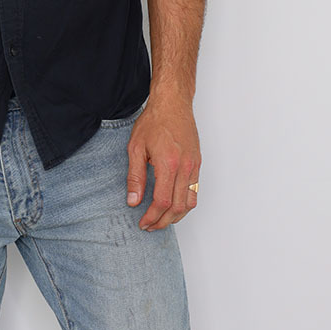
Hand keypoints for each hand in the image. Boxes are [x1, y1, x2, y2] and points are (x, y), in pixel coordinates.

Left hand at [126, 94, 200, 229]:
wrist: (172, 103)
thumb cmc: (154, 121)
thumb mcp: (136, 148)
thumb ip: (135, 177)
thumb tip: (133, 201)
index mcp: (168, 164)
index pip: (162, 202)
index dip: (152, 217)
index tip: (143, 222)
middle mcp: (185, 167)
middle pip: (178, 207)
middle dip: (163, 221)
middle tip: (150, 226)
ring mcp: (194, 166)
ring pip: (190, 202)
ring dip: (176, 216)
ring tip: (161, 220)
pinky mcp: (197, 163)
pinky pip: (195, 191)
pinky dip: (185, 203)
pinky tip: (174, 205)